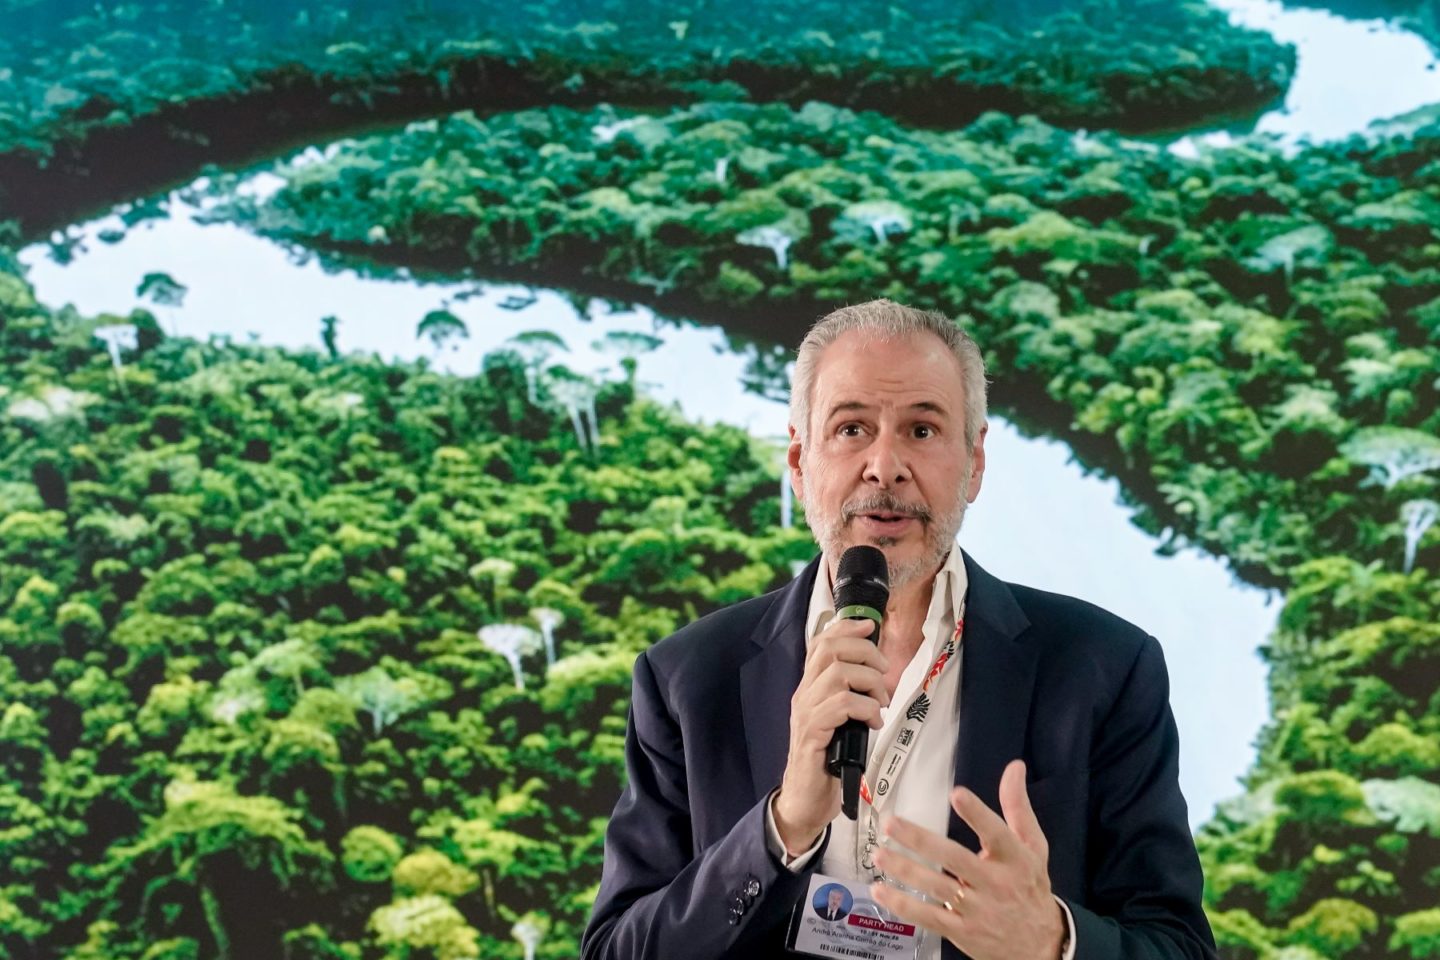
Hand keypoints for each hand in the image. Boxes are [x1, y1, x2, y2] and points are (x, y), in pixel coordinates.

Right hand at [772, 616, 890, 853]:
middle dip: (865, 653)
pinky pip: (841, 705)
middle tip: (884, 673)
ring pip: (838, 674)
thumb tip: (878, 676)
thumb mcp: (839, 721)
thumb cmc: (826, 761)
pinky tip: (873, 722)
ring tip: (880, 702)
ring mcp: (805, 713)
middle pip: (830, 650)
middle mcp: (803, 695)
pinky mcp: (812, 734)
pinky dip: (865, 708)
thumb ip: (850, 697)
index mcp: (809, 688)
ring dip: (869, 683)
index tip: (870, 625)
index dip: (845, 628)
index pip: (820, 643)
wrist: (805, 800)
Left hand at [869, 760, 1065, 959]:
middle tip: (893, 823)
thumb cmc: (1030, 886)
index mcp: (1015, 860)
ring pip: (937, 887)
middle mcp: (996, 884)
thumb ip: (1018, 806)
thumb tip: (1014, 767)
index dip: (978, 814)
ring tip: (880, 853)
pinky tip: (881, 890)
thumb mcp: (1033, 846)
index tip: (957, 793)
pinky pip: (929, 917)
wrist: (1040, 943)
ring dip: (905, 870)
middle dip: (921, 841)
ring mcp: (977, 910)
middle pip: (956, 859)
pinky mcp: (962, 931)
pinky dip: (903, 905)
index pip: (997, 834)